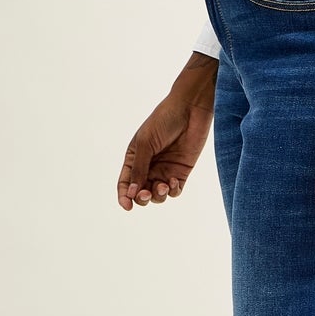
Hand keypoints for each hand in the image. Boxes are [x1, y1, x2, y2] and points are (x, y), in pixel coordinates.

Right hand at [117, 71, 215, 210]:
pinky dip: (172, 191)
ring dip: (158, 196)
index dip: (124, 196)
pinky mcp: (181, 171)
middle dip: (142, 198)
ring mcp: (165, 169)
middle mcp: (149, 166)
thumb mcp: (146, 143)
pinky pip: (174, 190)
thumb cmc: (163, 120)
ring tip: (162, 185)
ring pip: (158, 195)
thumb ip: (139, 169)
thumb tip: (131, 193)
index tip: (127, 206)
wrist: (190, 109)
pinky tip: (172, 181)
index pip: (125, 182)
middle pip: (140, 193)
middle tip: (145, 194)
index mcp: (135, 158)